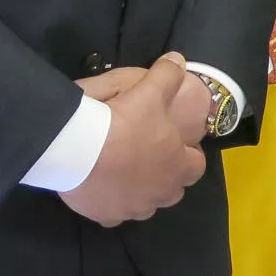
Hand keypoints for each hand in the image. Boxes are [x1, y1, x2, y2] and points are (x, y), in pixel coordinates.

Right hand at [60, 53, 206, 227]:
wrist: (79, 149)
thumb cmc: (124, 123)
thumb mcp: (149, 91)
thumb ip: (168, 75)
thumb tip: (178, 60)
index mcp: (177, 166)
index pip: (196, 166)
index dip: (188, 155)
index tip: (177, 144)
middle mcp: (160, 193)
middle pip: (171, 189)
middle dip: (165, 175)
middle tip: (149, 156)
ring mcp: (133, 208)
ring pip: (144, 204)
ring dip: (139, 191)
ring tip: (124, 171)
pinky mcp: (105, 215)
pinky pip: (114, 214)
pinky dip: (111, 203)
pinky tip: (101, 187)